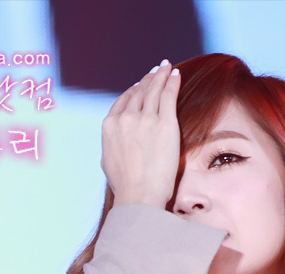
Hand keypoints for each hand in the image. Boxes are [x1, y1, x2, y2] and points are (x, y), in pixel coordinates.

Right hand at [101, 60, 180, 207]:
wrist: (139, 196)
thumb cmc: (126, 188)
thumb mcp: (108, 163)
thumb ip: (111, 146)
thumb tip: (113, 143)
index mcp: (109, 127)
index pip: (122, 102)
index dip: (132, 91)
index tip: (139, 86)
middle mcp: (125, 118)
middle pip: (138, 93)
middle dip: (147, 80)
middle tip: (155, 71)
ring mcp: (145, 119)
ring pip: (153, 90)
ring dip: (160, 76)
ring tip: (166, 67)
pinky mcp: (164, 123)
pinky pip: (168, 95)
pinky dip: (172, 82)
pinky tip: (175, 74)